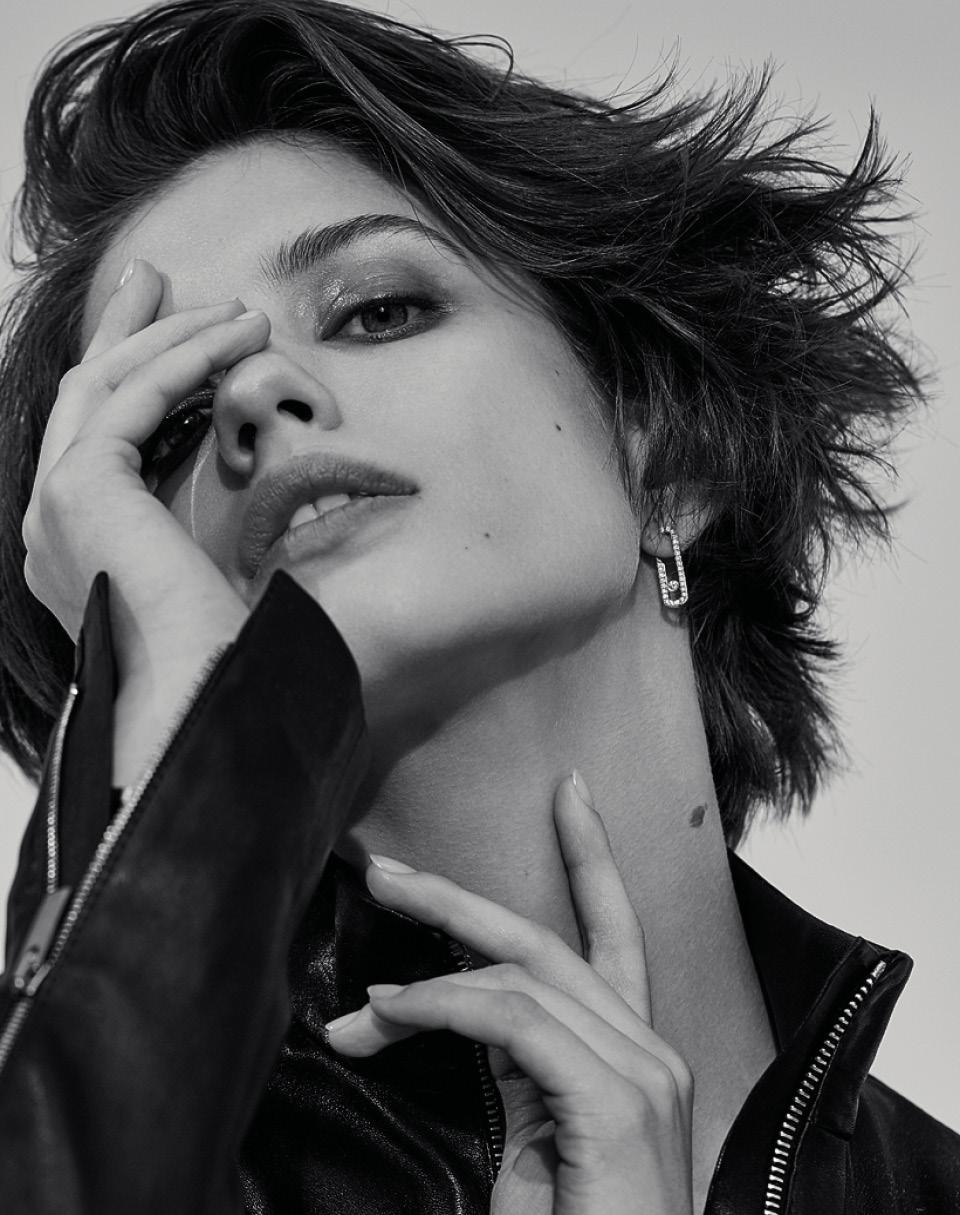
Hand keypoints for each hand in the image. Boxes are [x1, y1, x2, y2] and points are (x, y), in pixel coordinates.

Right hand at [22, 259, 262, 781]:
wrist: (197, 710)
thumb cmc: (217, 670)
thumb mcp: (210, 592)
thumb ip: (207, 551)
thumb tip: (270, 535)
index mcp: (78, 551)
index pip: (97, 442)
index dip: (132, 382)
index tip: (175, 343)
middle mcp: (51, 526)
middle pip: (83, 400)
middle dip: (125, 334)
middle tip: (160, 282)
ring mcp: (55, 508)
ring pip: (104, 388)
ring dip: (169, 338)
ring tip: (230, 306)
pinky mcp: (81, 492)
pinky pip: (132, 401)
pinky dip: (183, 361)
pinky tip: (235, 338)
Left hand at [324, 772, 694, 1214]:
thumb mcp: (530, 1140)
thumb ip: (505, 1065)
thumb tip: (419, 1009)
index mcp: (631, 1054)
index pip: (613, 934)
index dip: (591, 859)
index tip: (567, 794)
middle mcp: (648, 1049)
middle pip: (548, 940)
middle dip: (459, 899)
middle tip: (383, 869)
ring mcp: (642, 1072)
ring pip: (520, 976)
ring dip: (425, 977)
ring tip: (359, 1003)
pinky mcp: (617, 1100)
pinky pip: (513, 1019)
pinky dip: (443, 1006)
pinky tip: (390, 1016)